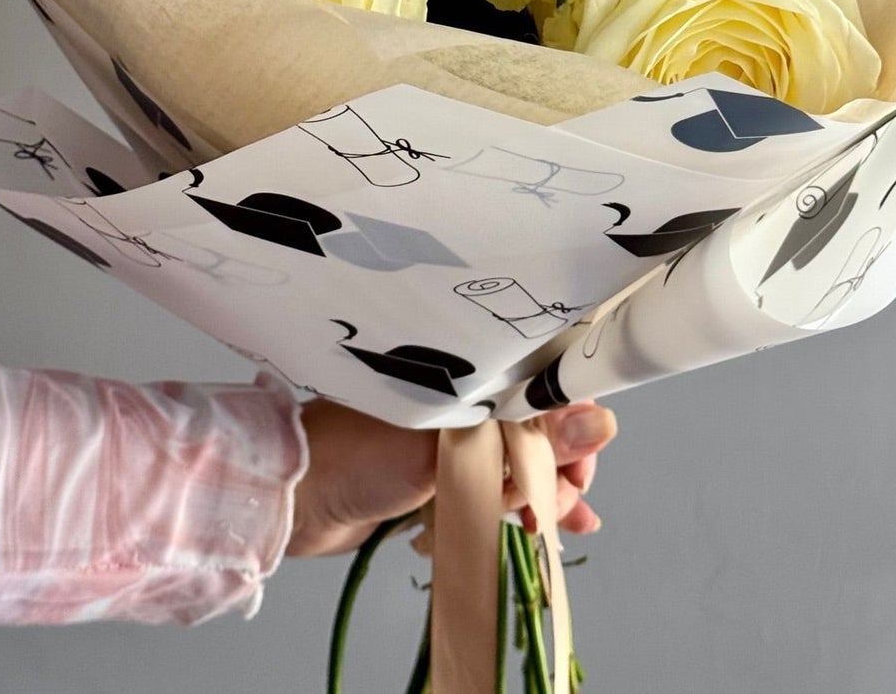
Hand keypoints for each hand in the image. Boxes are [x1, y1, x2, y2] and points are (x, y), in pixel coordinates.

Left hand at [287, 399, 617, 557]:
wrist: (296, 498)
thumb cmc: (360, 453)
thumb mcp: (453, 447)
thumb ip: (526, 440)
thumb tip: (599, 423)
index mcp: (469, 371)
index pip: (541, 383)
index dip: (574, 418)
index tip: (585, 456)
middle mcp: (468, 399)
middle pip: (538, 429)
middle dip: (559, 467)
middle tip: (564, 499)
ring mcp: (455, 440)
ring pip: (521, 464)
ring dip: (545, 492)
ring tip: (553, 522)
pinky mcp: (444, 477)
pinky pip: (497, 489)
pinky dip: (523, 506)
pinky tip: (550, 525)